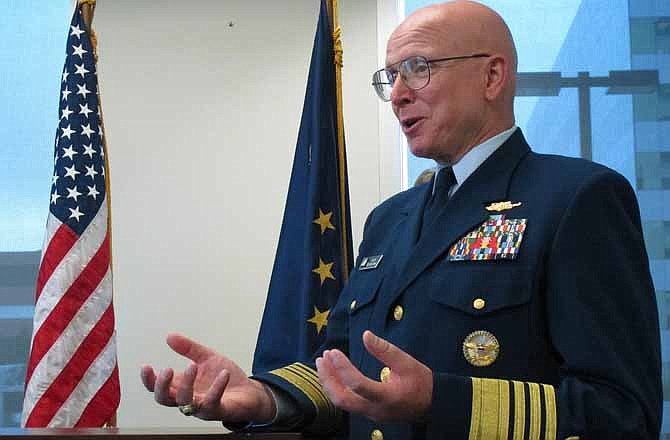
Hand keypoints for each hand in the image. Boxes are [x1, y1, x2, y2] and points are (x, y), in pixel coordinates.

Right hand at [140, 333, 275, 422]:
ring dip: (186, 383)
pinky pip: (212, 403)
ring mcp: (201, 407)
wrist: (250, 391)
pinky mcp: (217, 411)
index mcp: (182, 386)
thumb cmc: (226, 377)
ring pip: (185, 402)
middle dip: (162, 385)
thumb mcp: (207, 357)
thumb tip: (169, 336)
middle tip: (167, 369)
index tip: (146, 366)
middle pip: (165, 399)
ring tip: (193, 365)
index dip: (149, 380)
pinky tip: (223, 374)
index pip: (158, 388)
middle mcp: (188, 399)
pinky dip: (216, 387)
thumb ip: (188, 348)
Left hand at [315, 330, 432, 422]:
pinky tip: (334, 373)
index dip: (343, 368)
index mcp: (386, 397)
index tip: (334, 352)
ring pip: (342, 402)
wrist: (432, 404)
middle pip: (341, 399)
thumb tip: (365, 335)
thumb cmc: (421, 382)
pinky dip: (337, 387)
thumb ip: (385, 350)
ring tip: (323, 362)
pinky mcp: (369, 412)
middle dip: (327, 378)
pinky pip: (347, 402)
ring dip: (329, 382)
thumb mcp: (407, 362)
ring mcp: (370, 414)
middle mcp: (374, 409)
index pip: (357, 385)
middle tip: (321, 358)